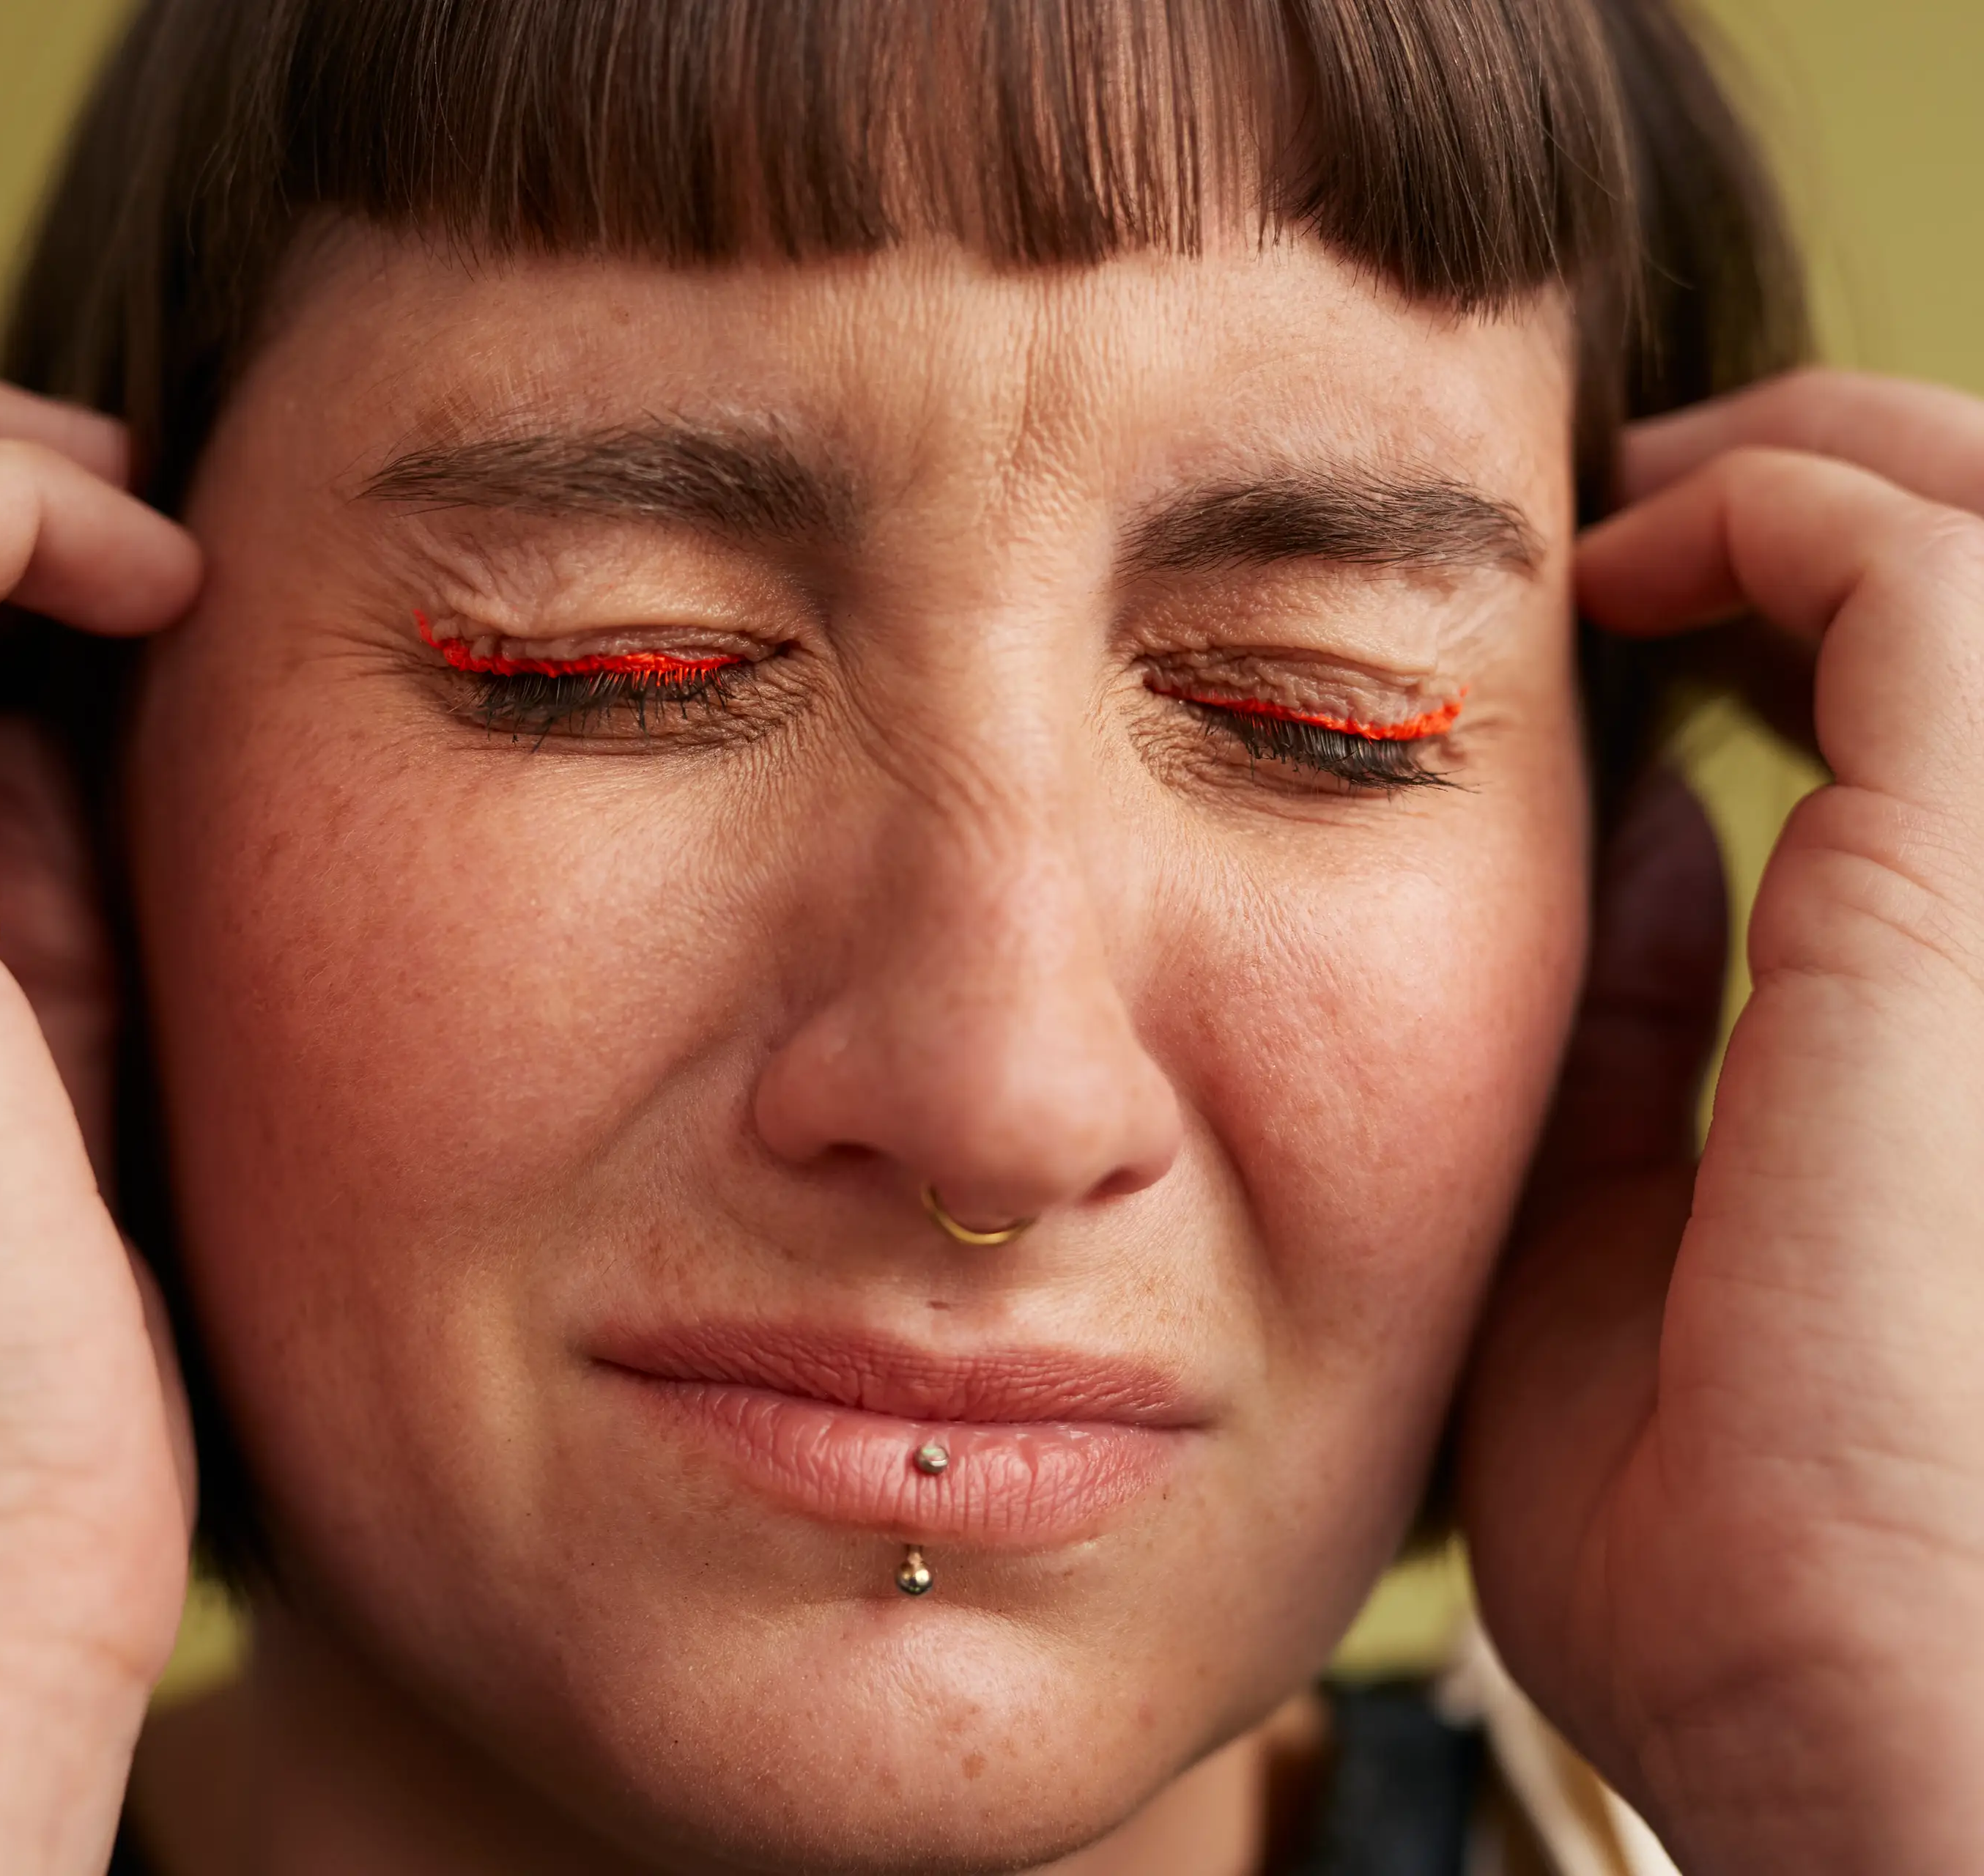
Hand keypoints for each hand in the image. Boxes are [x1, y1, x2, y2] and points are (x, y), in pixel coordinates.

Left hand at [1467, 370, 1983, 1874]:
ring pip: (1982, 537)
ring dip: (1810, 477)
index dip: (1793, 628)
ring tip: (1628, 500)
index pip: (1940, 730)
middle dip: (1825, 502)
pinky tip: (1627, 552)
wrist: (1866, 1725)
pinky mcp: (1979, 896)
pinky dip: (1785, 508)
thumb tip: (1633, 829)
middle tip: (1628, 512)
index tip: (1611, 623)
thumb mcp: (1634, 1248)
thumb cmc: (1751, 1560)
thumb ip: (1639, 1033)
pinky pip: (1919, 573)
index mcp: (1965, 1027)